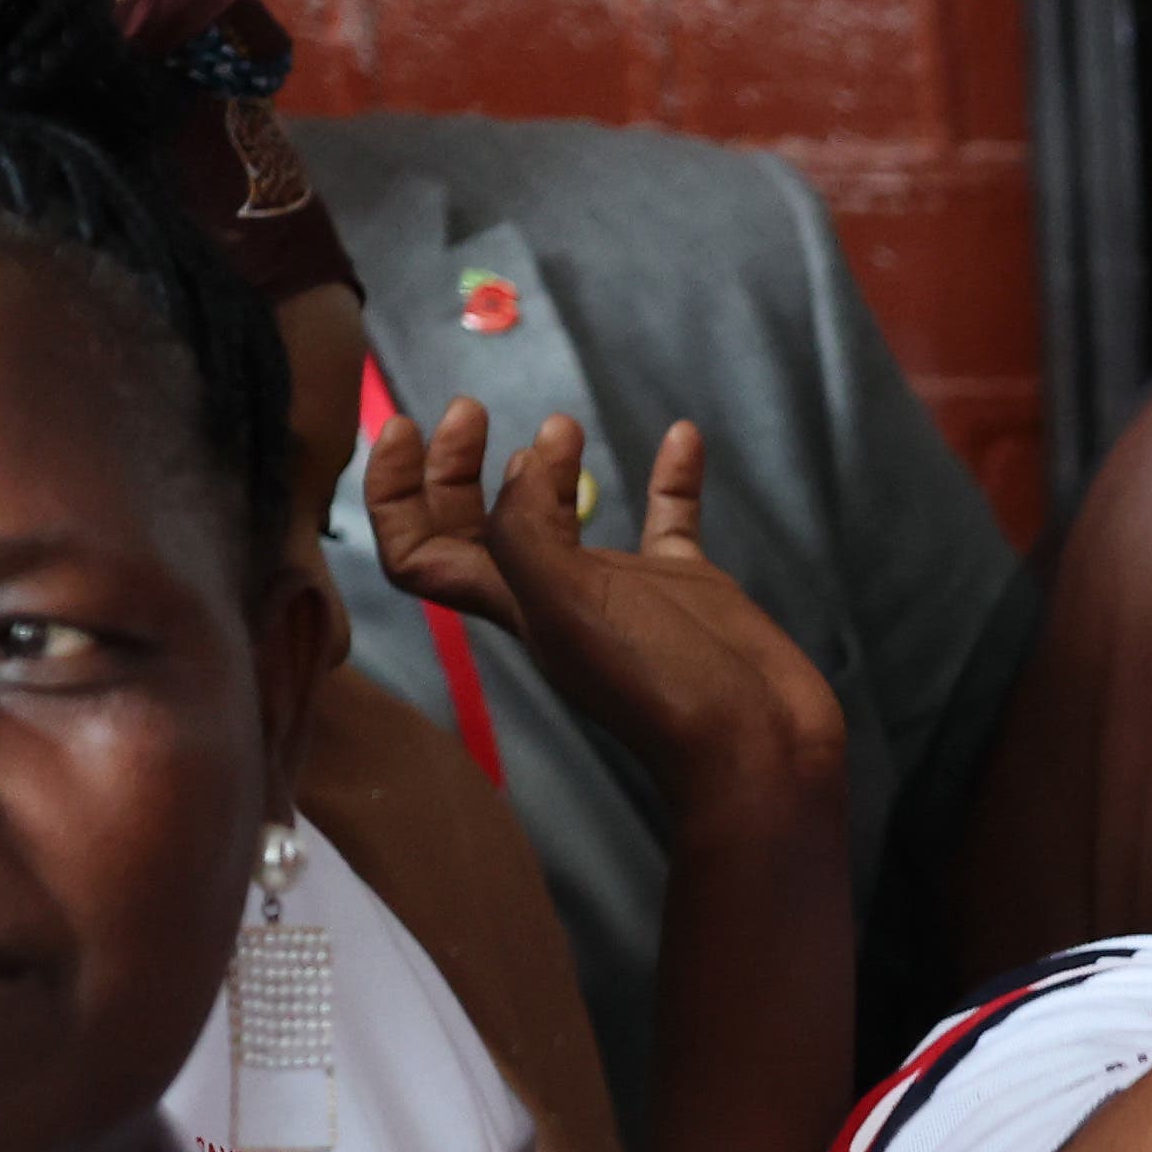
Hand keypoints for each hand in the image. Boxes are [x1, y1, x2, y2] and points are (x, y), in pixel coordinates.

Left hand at [365, 398, 845, 833]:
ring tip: (563, 424)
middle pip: (477, 528)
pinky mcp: (683, 587)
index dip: (394, 496)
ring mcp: (620, 592)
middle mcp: (554, 597)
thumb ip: (527, 530)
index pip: (418, 554)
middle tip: (474, 413)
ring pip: (564, 520)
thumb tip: (521, 468)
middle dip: (460, 467)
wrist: (757, 738)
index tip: (407, 428)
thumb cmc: (659, 679)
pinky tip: (682, 437)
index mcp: (512, 605)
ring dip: (551, 468)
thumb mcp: (570, 603)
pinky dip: (667, 478)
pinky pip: (667, 521)